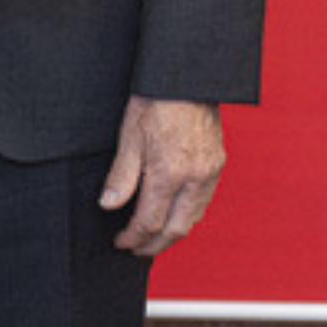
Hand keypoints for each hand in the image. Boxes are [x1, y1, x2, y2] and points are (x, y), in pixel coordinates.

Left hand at [100, 96, 224, 257]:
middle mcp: (194, 179)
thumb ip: (122, 176)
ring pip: (193, 219)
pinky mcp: (218, 165)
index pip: (149, 221)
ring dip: (173, 234)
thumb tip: (109, 205)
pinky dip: (187, 216)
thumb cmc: (155, 100)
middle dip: (154, 245)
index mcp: (169, 173)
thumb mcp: (129, 135)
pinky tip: (174, 215)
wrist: (188, 77)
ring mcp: (210, 173)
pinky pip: (203, 202)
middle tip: (135, 249)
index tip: (120, 242)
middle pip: (175, 229)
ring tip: (152, 238)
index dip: (133, 237)